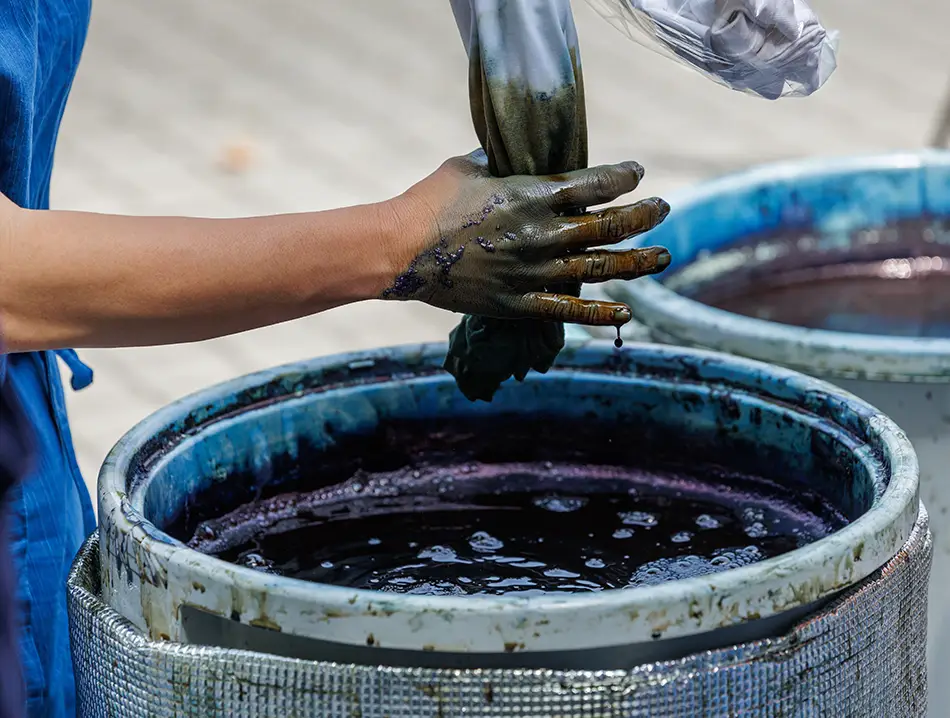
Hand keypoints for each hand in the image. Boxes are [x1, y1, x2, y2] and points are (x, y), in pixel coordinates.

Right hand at [381, 150, 670, 326]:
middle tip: (662, 209)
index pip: (596, 183)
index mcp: (533, 194)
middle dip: (644, 215)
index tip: (636, 174)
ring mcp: (534, 271)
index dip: (624, 177)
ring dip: (637, 261)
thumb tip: (516, 157)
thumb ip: (503, 164)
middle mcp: (543, 233)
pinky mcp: (520, 302)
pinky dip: (601, 313)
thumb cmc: (431, 201)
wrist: (401, 249)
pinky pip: (569, 310)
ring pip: (600, 267)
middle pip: (610, 225)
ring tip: (662, 255)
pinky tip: (627, 312)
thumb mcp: (470, 167)